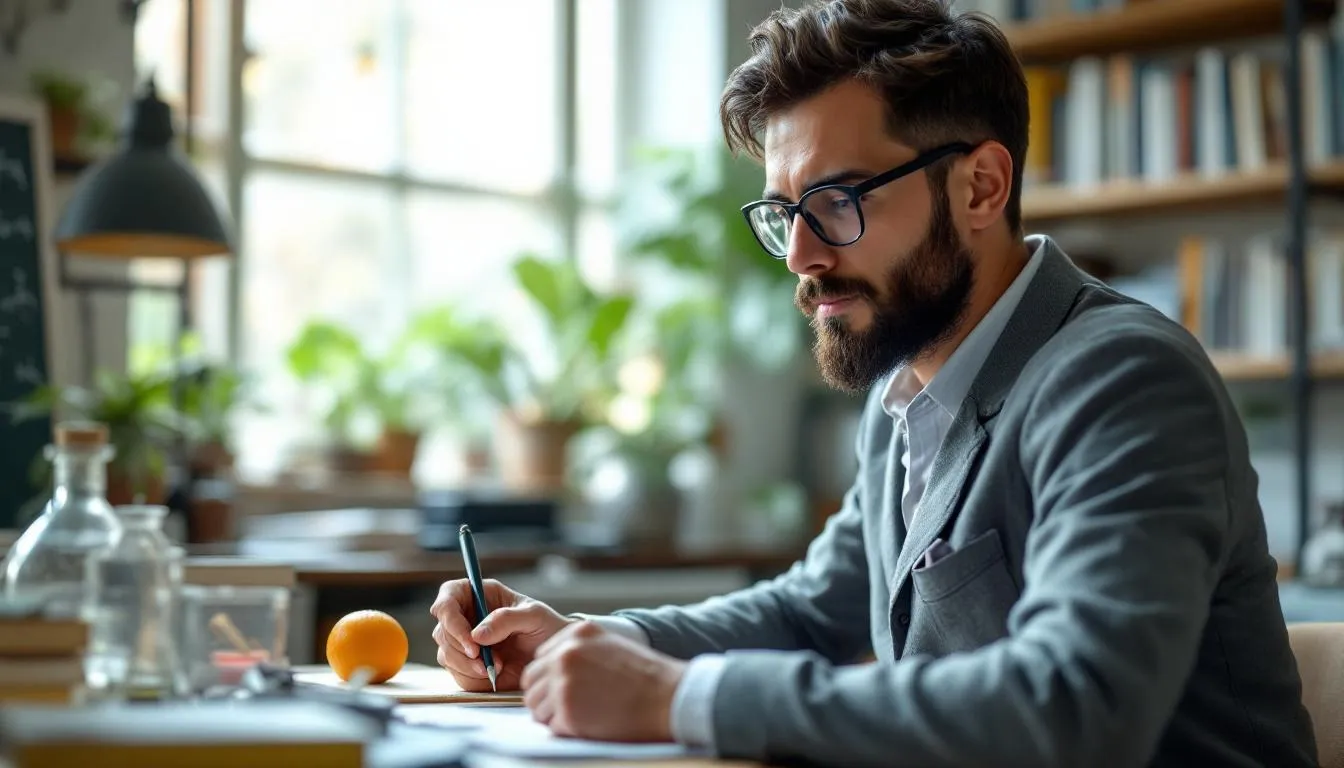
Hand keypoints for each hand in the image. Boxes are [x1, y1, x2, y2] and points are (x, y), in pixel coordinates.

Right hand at [429, 578, 574, 691]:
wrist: (553, 658)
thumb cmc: (547, 627)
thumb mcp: (534, 616)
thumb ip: (507, 619)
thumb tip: (477, 634)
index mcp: (479, 595)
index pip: (447, 598)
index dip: (449, 617)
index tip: (470, 639)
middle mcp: (467, 616)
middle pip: (442, 631)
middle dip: (462, 649)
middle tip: (487, 661)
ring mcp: (465, 642)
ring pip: (446, 655)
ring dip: (468, 666)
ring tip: (499, 667)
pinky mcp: (468, 666)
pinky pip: (457, 675)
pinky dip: (473, 679)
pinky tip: (494, 675)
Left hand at [521, 619, 685, 741]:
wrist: (667, 697)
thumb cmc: (646, 677)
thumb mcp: (610, 645)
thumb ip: (580, 651)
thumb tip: (554, 671)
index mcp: (576, 634)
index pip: (540, 659)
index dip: (550, 679)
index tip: (564, 689)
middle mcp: (565, 654)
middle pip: (532, 682)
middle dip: (544, 698)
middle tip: (566, 708)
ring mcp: (564, 682)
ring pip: (536, 706)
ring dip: (552, 715)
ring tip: (580, 717)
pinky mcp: (568, 711)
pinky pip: (551, 725)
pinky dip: (564, 729)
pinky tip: (586, 725)